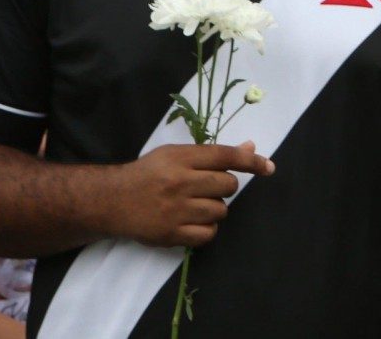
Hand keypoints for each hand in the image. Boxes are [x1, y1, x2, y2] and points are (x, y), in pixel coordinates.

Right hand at [106, 141, 273, 247]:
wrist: (111, 200)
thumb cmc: (149, 173)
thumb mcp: (176, 154)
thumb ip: (212, 154)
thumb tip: (251, 147)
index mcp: (180, 158)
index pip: (225, 156)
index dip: (251, 161)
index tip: (268, 167)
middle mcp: (179, 182)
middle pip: (227, 185)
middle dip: (224, 186)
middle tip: (206, 188)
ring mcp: (175, 210)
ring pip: (221, 210)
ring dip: (214, 208)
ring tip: (195, 205)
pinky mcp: (171, 234)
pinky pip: (209, 233)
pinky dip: (207, 228)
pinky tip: (194, 221)